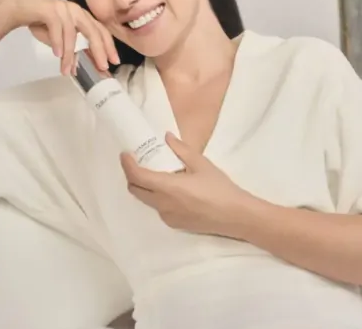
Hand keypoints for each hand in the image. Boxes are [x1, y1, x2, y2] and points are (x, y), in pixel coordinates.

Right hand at [0, 0, 118, 73]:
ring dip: (69, 54)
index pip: (100, 30)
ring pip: (72, 34)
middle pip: (93, 31)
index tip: (113, 61)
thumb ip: (70, 48)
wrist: (17, 5)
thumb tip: (78, 66)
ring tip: (67, 70)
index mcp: (81, 15)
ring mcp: (63, 8)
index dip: (108, 46)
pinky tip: (57, 55)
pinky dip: (57, 43)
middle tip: (102, 66)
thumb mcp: (59, 37)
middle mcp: (75, 10)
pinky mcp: (49, 9)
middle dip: (99, 50)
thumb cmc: (39, 21)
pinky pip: (56, 28)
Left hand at [121, 133, 253, 236]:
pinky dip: (158, 197)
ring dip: (146, 187)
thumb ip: (181, 149)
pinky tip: (175, 190)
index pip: (137, 176)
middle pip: (135, 190)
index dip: (127, 165)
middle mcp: (162, 204)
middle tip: (139, 163)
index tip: (125, 154)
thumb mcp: (202, 164)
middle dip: (132, 176)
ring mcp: (167, 217)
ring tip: (160, 175)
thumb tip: (166, 137)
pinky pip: (158, 208)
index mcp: (168, 187)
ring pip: (146, 200)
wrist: (235, 216)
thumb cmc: (220, 188)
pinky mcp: (174, 224)